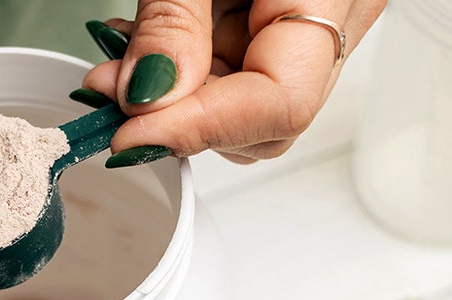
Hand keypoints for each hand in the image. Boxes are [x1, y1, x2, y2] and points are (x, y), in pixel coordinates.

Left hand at [82, 0, 385, 163]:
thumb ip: (173, 26)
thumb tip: (146, 103)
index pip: (281, 106)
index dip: (197, 131)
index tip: (127, 135)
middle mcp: (343, 16)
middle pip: (265, 117)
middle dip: (179, 117)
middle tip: (108, 96)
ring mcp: (323, 19)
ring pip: (248, 98)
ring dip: (176, 93)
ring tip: (118, 59)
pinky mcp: (293, 14)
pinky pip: (243, 63)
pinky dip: (189, 64)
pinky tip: (147, 46)